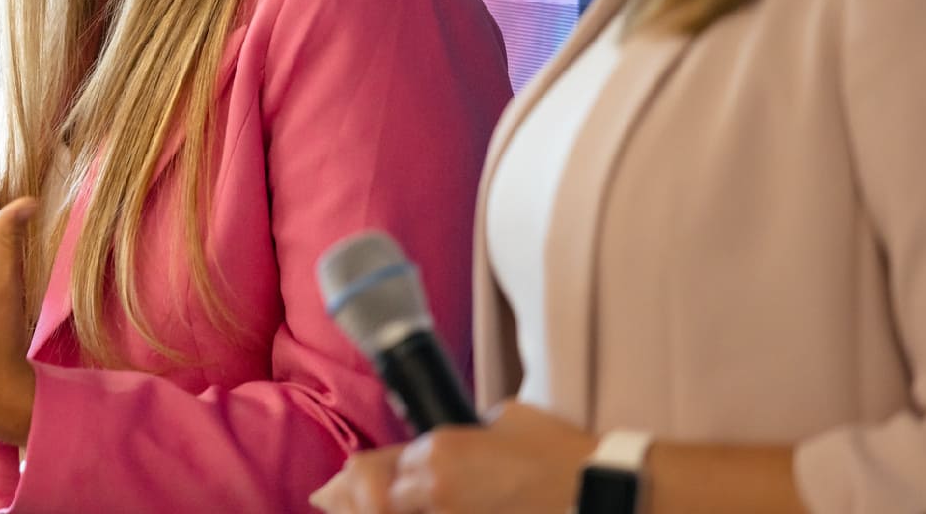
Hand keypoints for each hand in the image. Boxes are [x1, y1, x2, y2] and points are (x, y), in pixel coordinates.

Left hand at [311, 403, 596, 513]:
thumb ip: (467, 432)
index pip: (379, 465)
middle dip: (346, 498)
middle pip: (374, 501)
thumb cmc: (558, 453)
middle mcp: (433, 491)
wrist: (598, 491)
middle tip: (326, 498)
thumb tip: (453, 443)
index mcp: (438, 452)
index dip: (357, 476)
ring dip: (364, 510)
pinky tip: (379, 512)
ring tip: (339, 505)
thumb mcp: (505, 420)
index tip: (342, 480)